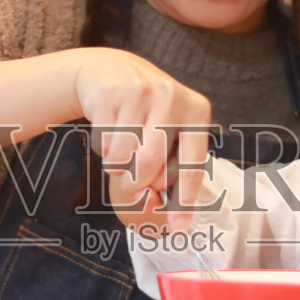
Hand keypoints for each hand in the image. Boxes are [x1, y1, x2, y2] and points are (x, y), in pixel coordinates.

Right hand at [73, 48, 212, 228]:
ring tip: (122, 150)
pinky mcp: (109, 93)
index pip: (191, 163)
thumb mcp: (171, 130)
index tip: (177, 228)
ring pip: (122, 156)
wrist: (111, 71)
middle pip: (149, 164)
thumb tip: (175, 222)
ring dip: (117, 166)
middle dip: (136, 184)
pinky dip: (103, 149)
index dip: (183, 200)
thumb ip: (174, 169)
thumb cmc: (147, 112)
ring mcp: (139, 92)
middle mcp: (171, 97)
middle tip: (130, 186)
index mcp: (196, 110)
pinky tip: (110, 131)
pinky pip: (103, 142)